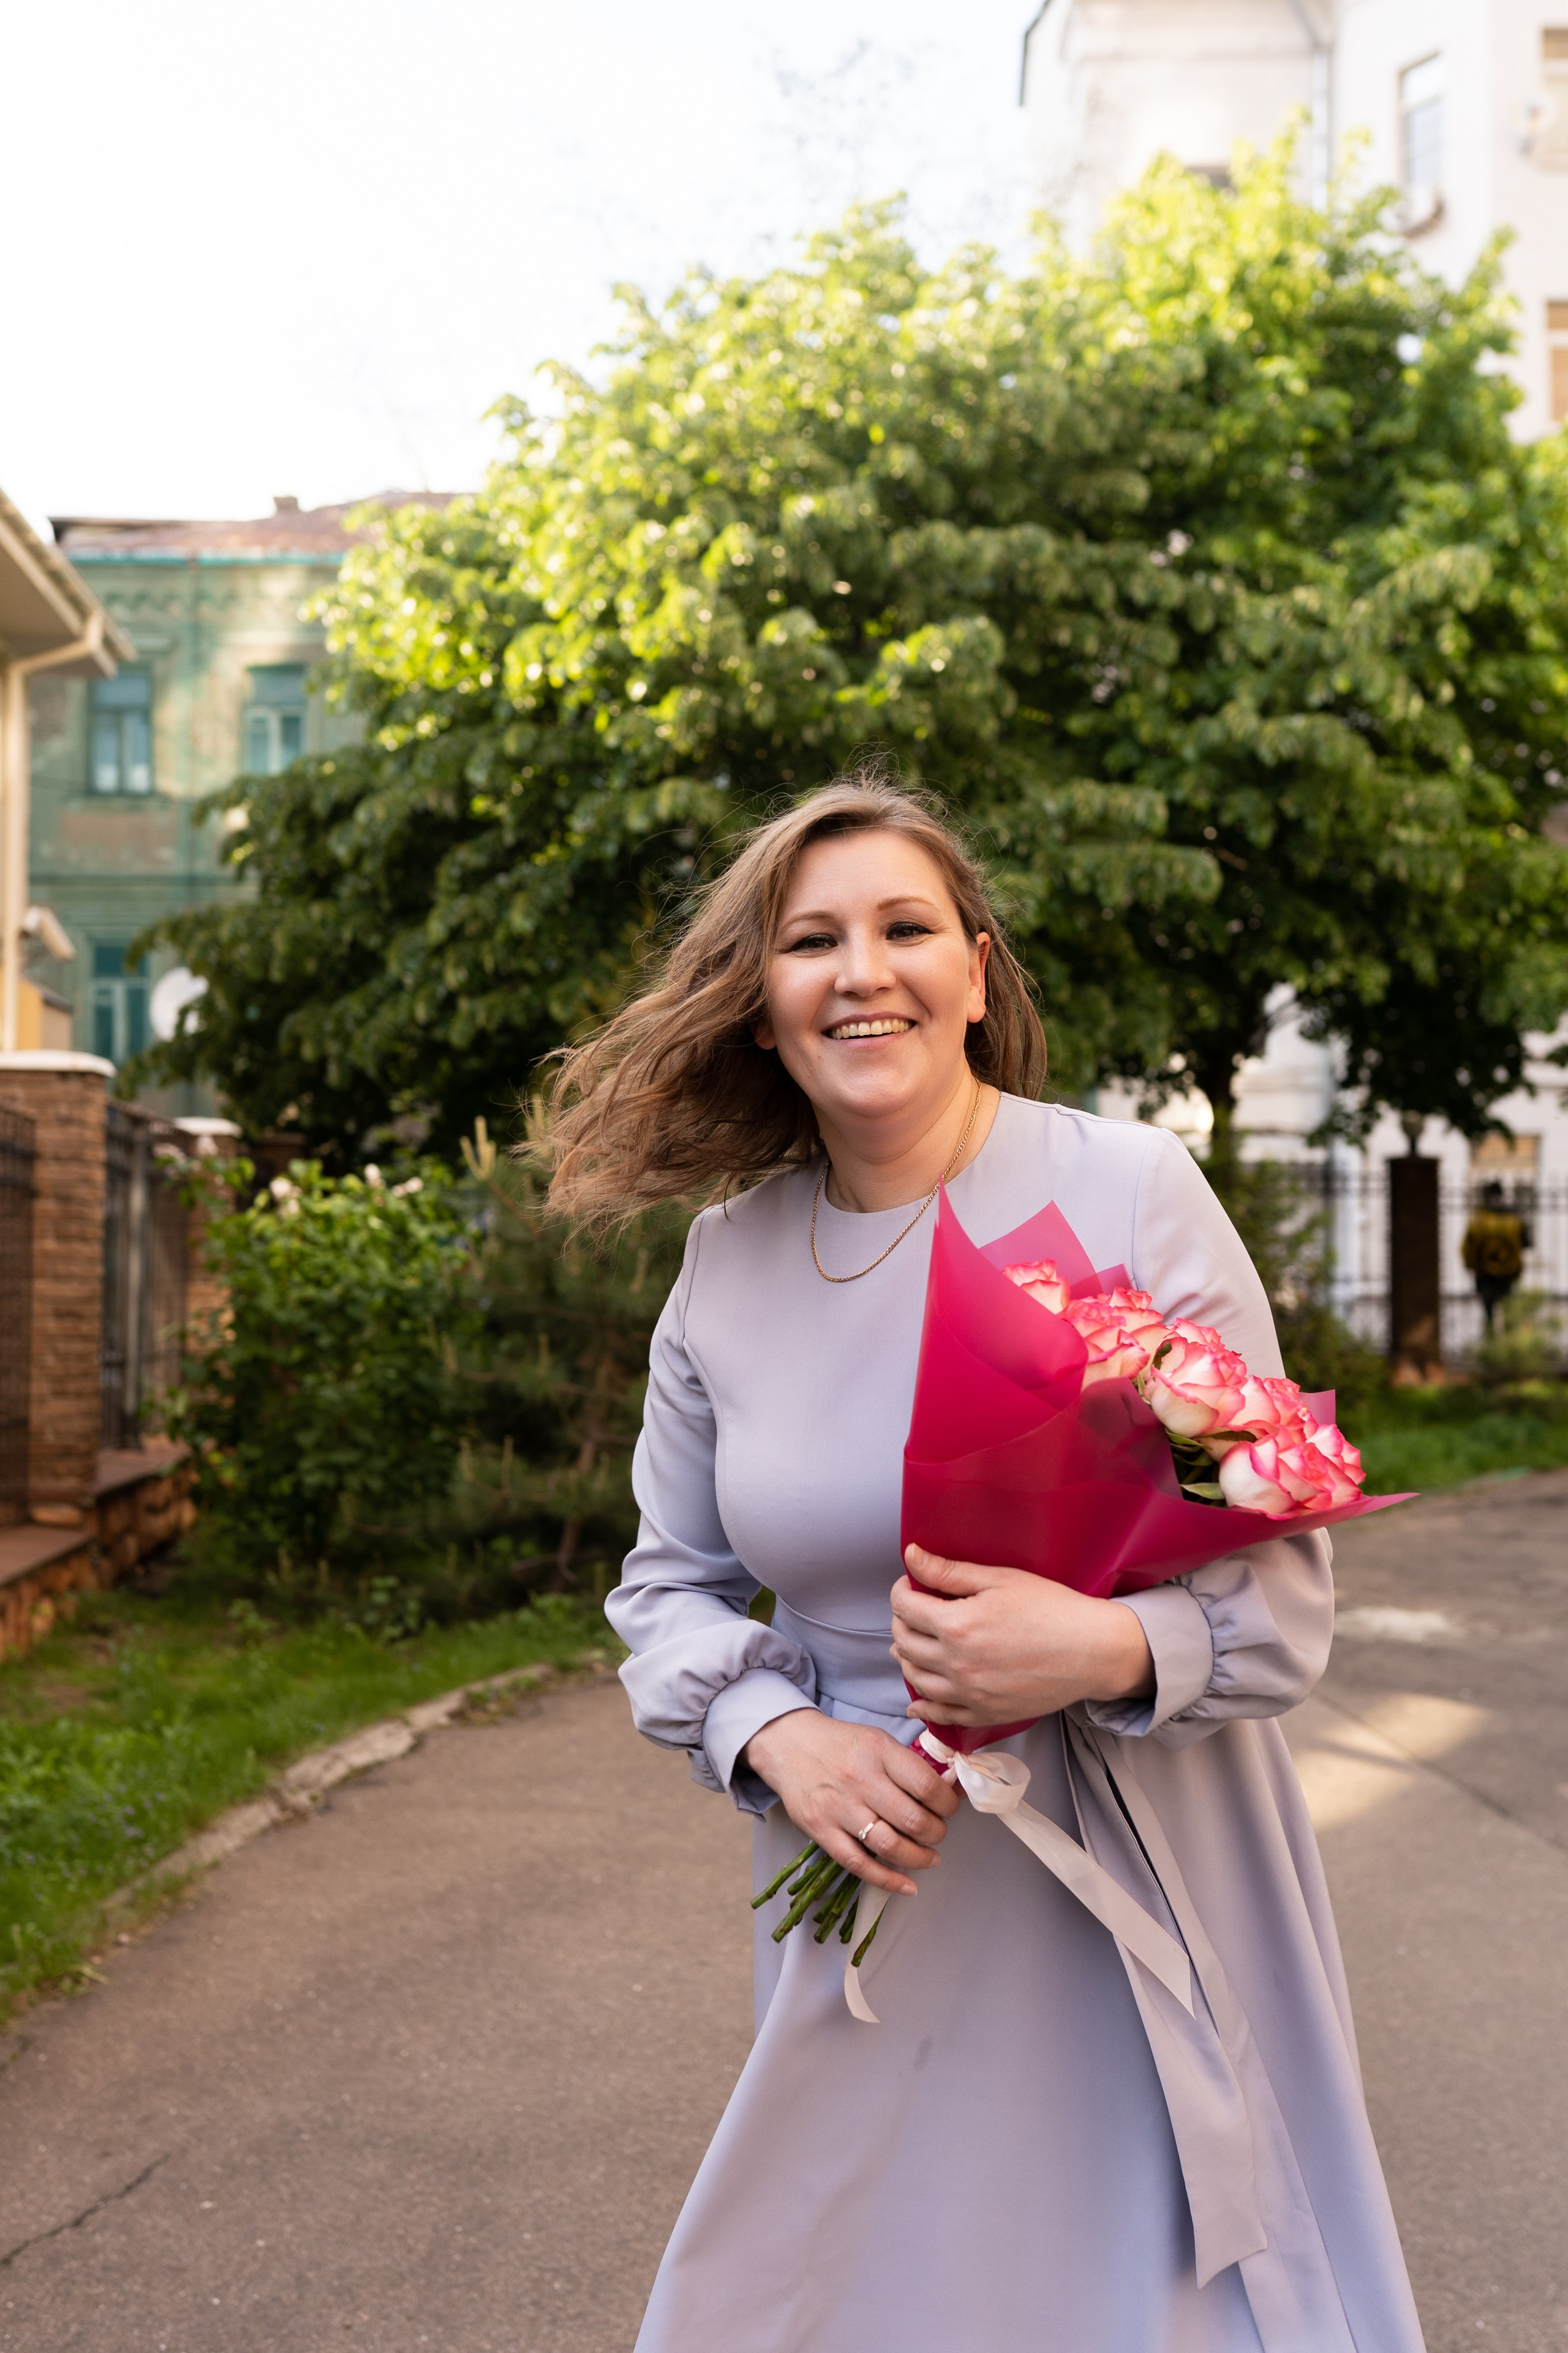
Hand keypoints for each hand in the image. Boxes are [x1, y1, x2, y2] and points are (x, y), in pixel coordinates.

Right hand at [740, 1709, 960, 1898]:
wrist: (788, 1744)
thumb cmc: (840, 1743)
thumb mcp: (877, 1740)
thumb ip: (910, 1765)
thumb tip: (950, 1790)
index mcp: (878, 1751)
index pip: (927, 1786)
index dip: (948, 1804)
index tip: (950, 1808)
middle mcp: (860, 1780)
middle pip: (913, 1820)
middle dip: (937, 1833)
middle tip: (938, 1832)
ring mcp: (839, 1808)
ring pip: (890, 1846)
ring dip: (919, 1858)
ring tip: (930, 1857)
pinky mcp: (821, 1831)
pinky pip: (859, 1865)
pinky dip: (888, 1881)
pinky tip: (908, 1886)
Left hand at [891, 1545, 1154, 1727]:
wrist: (1092, 1651)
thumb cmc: (1051, 1609)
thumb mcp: (1000, 1579)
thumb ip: (950, 1571)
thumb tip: (911, 1556)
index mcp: (957, 1625)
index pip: (905, 1607)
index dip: (902, 1591)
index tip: (910, 1585)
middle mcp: (956, 1663)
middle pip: (905, 1643)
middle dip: (902, 1622)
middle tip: (912, 1611)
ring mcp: (969, 1693)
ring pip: (916, 1679)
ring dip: (907, 1659)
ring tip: (911, 1646)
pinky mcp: (985, 1713)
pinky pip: (941, 1714)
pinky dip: (923, 1706)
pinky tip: (916, 1700)